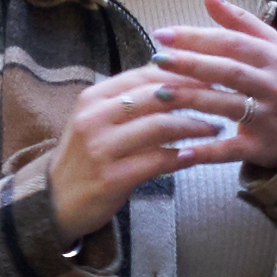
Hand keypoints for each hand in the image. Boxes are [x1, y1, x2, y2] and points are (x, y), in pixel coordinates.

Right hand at [47, 71, 207, 239]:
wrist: (55, 202)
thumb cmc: (85, 159)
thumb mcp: (97, 121)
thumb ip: (128, 101)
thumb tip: (171, 77)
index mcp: (94, 98)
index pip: (144, 76)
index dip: (181, 74)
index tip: (210, 75)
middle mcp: (95, 118)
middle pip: (156, 96)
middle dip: (194, 96)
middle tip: (221, 98)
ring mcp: (102, 148)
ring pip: (161, 126)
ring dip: (194, 126)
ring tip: (215, 128)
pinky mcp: (111, 177)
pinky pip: (157, 161)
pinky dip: (181, 157)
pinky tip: (196, 156)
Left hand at [154, 0, 276, 167]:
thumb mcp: (268, 45)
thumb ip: (237, 19)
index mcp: (272, 57)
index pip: (232, 42)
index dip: (197, 38)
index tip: (163, 34)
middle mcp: (273, 85)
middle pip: (229, 71)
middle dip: (191, 64)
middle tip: (157, 59)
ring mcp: (268, 117)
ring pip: (228, 106)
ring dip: (193, 100)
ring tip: (159, 93)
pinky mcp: (262, 146)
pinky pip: (232, 149)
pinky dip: (208, 151)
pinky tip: (181, 150)